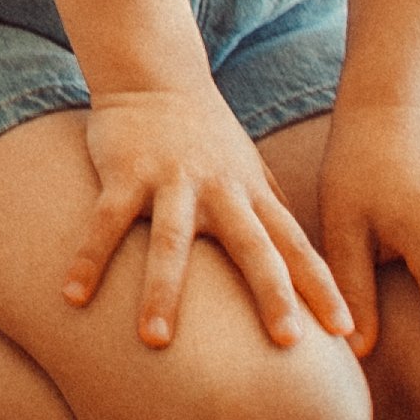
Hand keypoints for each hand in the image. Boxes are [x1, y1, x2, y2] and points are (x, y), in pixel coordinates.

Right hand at [67, 90, 348, 349]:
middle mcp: (220, 190)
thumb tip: (307, 274)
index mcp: (253, 195)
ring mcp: (171, 181)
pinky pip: (105, 222)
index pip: (297, 246)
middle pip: (253, 246)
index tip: (346, 332)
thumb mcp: (251, 173)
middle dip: (272, 292)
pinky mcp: (124, 173)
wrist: (155, 77)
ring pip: (171, 241)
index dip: (323, 288)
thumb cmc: (209, 138)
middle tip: (287, 341)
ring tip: (155, 341)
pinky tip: (72, 296)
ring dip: (162, 291)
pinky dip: (89, 258)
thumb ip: (274, 218)